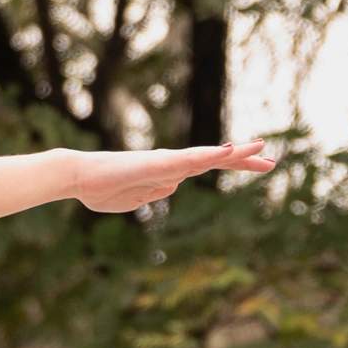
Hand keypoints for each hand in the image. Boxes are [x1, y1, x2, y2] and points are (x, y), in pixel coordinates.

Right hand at [70, 138, 276, 212]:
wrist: (75, 177)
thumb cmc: (99, 188)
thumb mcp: (134, 200)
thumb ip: (155, 192)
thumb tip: (173, 186)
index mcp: (165, 172)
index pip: (207, 165)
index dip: (234, 163)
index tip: (260, 165)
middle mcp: (169, 163)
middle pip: (214, 158)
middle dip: (244, 159)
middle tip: (271, 161)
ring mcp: (164, 162)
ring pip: (206, 156)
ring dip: (234, 153)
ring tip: (260, 147)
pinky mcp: (156, 164)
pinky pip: (187, 160)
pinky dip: (208, 156)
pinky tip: (227, 152)